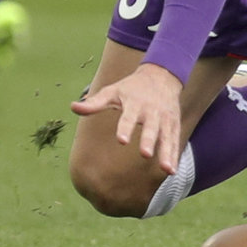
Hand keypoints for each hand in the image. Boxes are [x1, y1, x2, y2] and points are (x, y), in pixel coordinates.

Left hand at [70, 62, 184, 172]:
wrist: (161, 75)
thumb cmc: (131, 88)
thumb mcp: (112, 91)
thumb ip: (94, 103)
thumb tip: (72, 107)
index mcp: (135, 103)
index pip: (128, 117)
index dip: (125, 128)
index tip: (122, 141)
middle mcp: (151, 111)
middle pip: (150, 127)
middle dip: (148, 140)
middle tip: (145, 154)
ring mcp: (165, 118)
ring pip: (166, 136)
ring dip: (166, 153)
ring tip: (166, 169)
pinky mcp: (173, 124)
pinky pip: (174, 141)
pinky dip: (174, 155)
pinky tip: (172, 171)